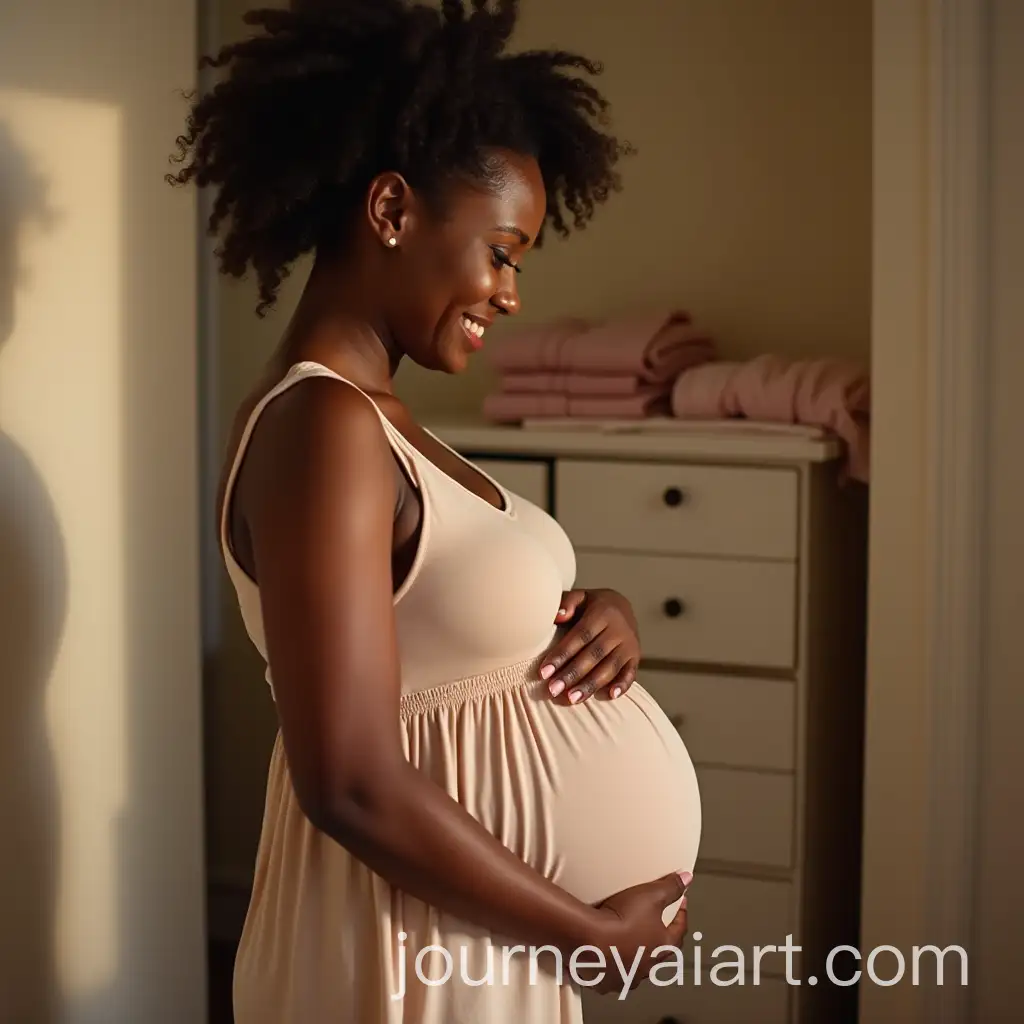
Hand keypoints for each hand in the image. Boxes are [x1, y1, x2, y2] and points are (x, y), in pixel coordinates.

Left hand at [540, 588, 640, 703]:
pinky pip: (631, 672)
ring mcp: (629, 644)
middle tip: (553, 690)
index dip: (562, 655)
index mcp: (602, 612)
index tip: (544, 672)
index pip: (580, 636)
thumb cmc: (591, 606)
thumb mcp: (580, 597)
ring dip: (591, 684)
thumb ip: (567, 602)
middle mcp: (618, 629)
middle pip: (594, 654)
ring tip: (571, 698)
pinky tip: (610, 696)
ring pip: (610, 667)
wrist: (621, 606)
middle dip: (572, 674)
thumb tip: (557, 616)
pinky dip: (622, 685)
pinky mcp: (636, 656)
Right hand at [588, 871, 691, 995]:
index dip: (680, 914)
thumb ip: (671, 887)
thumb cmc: (621, 922)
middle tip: (652, 921)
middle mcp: (648, 965)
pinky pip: (614, 972)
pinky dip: (612, 963)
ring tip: (626, 936)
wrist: (590, 939)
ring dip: (635, 952)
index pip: (679, 929)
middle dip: (658, 935)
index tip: (678, 905)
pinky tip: (606, 953)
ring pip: (637, 964)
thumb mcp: (651, 895)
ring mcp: (627, 975)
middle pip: (659, 949)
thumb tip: (686, 880)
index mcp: (663, 945)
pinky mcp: (607, 980)